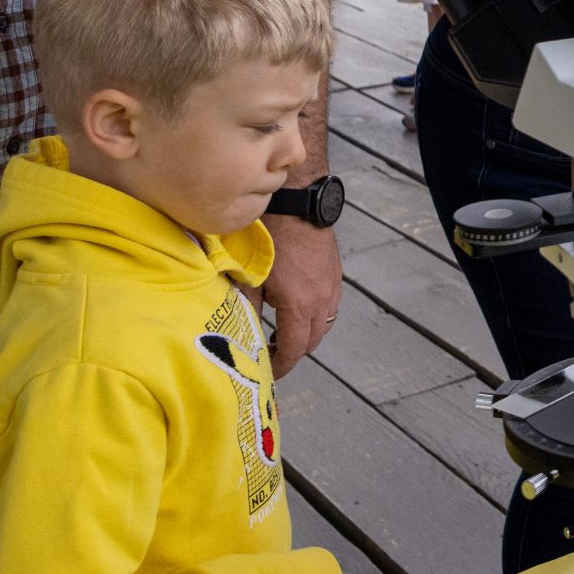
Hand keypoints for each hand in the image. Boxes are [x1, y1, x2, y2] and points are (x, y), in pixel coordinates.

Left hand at [257, 214, 342, 375]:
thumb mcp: (250, 276)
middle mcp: (322, 300)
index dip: (281, 366)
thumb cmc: (269, 236)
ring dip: (306, 334)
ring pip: (324, 326)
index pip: (294, 350)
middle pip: (312, 343)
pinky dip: (315, 316)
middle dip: (293, 352)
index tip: (268, 372)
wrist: (297, 202)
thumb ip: (246, 307)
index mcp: (299, 305)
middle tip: (271, 352)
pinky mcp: (335, 274)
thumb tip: (239, 332)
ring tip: (283, 331)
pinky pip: (330, 307)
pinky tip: (298, 307)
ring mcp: (332, 287)